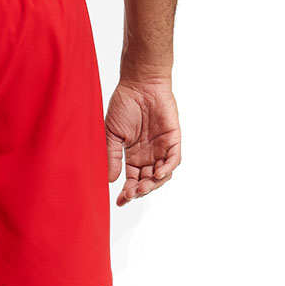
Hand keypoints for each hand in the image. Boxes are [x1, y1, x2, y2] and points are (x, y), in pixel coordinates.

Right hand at [105, 78, 180, 205]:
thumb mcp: (112, 135)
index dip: (127, 193)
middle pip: (147, 181)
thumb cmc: (124, 105)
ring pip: (162, 175)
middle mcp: (149, 155)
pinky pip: (174, 160)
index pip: (132, 180)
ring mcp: (162, 148)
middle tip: (131, 194)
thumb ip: (112, 157)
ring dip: (153, 184)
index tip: (120, 202)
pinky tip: (158, 174)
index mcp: (134, 156)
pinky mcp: (173, 139)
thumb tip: (111, 180)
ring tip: (142, 187)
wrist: (139, 83)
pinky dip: (167, 169)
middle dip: (140, 191)